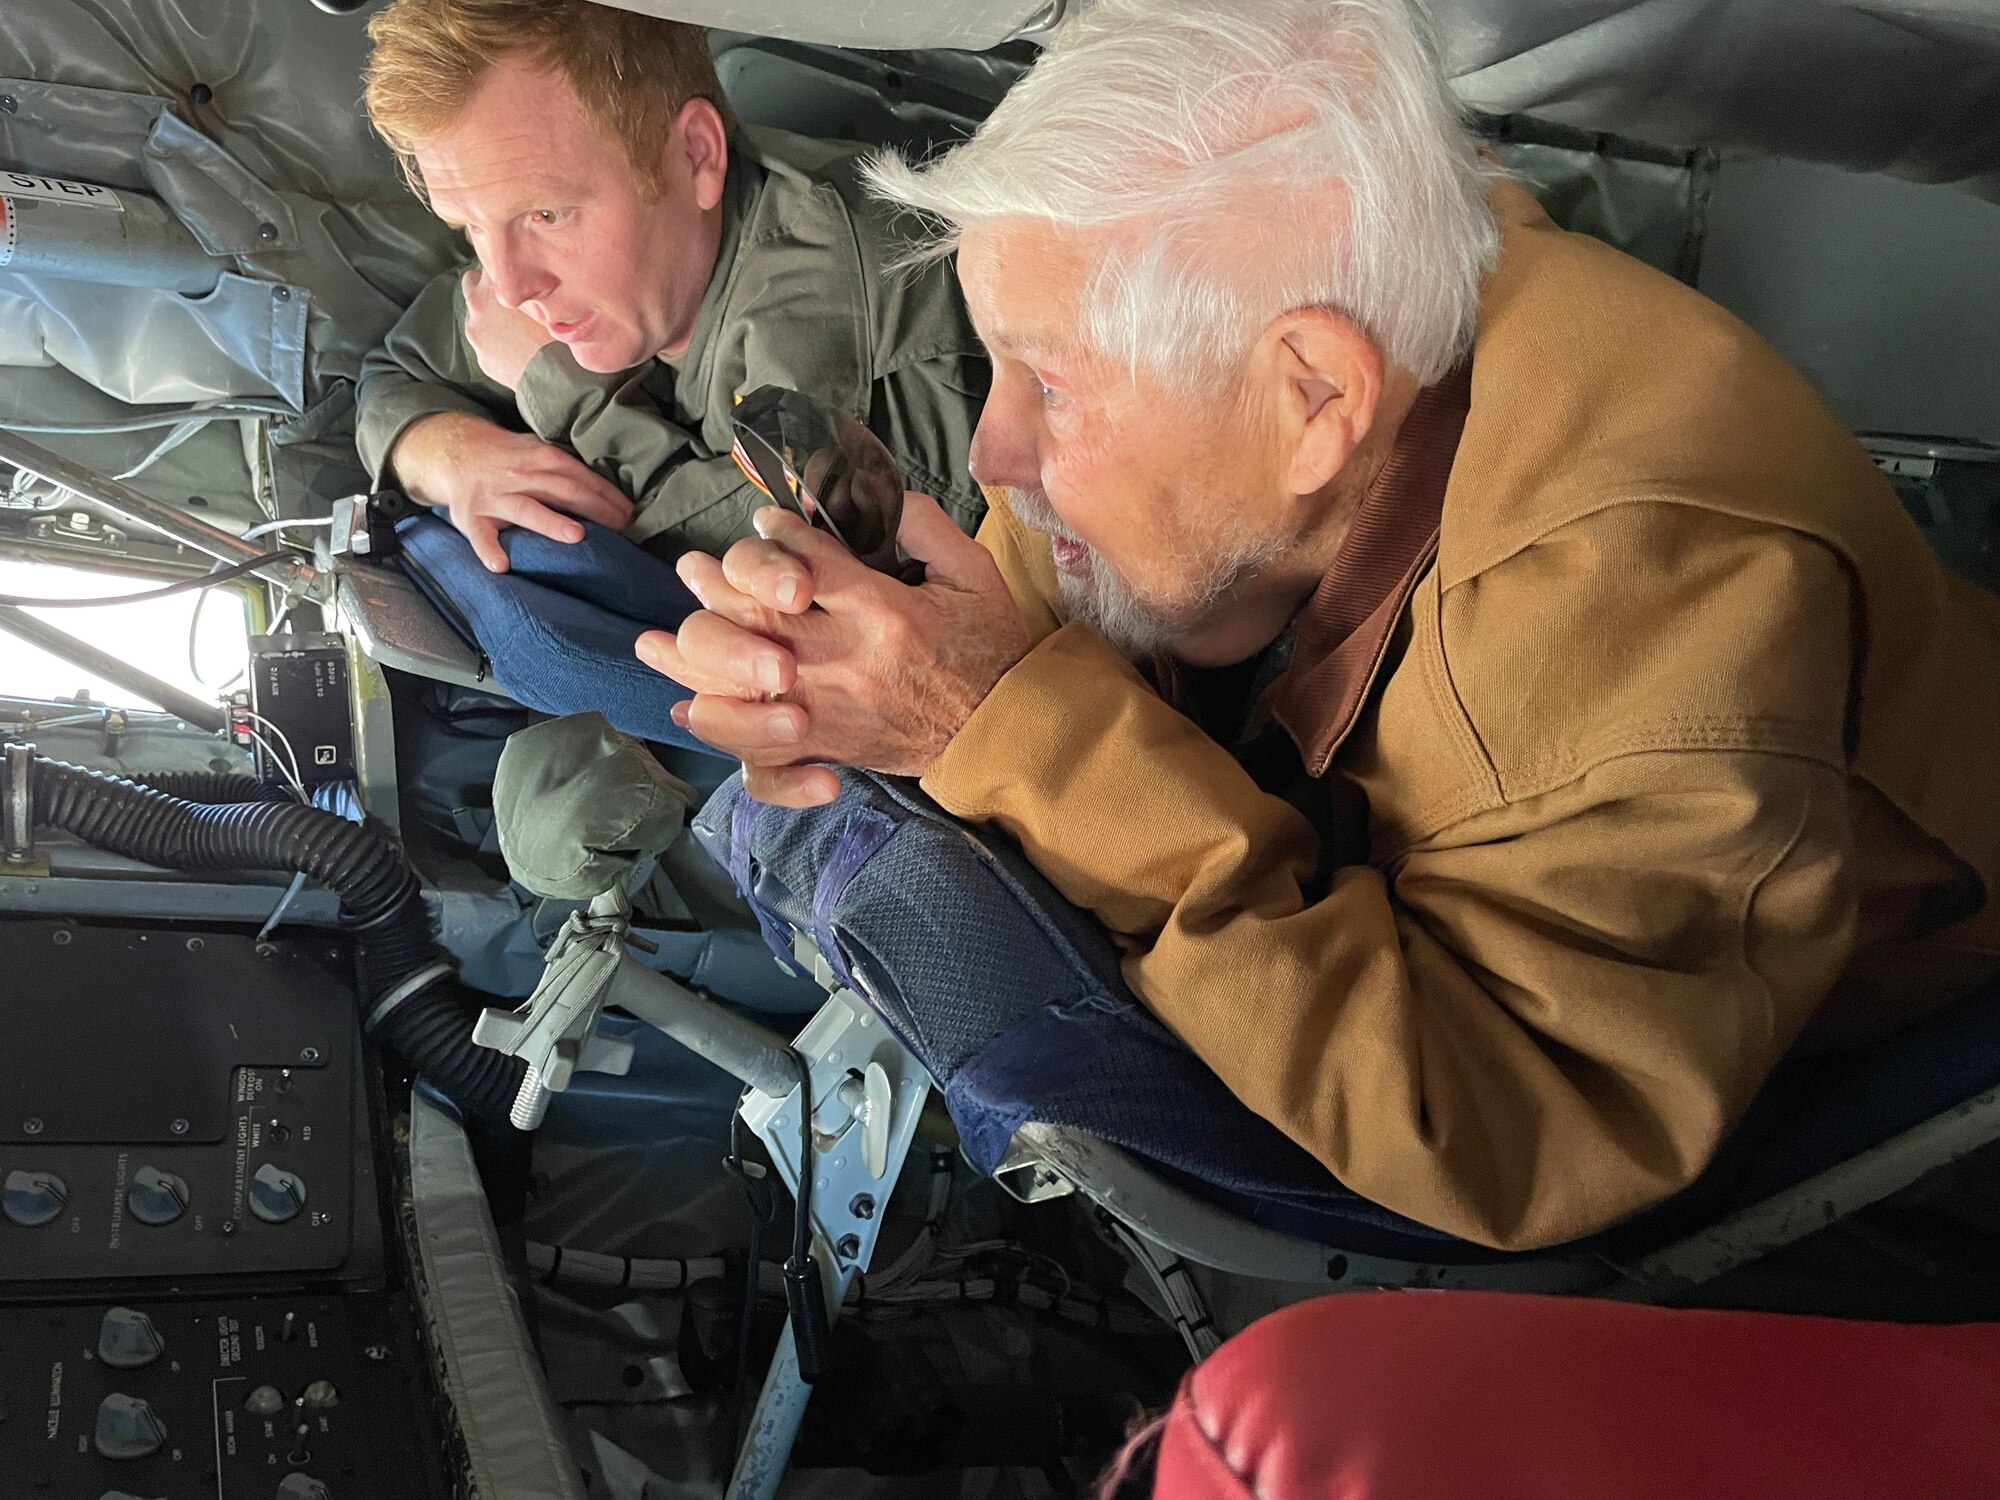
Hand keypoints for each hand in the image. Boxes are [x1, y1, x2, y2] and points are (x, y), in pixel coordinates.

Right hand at [388, 412, 634, 571]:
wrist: (454, 451)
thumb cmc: (509, 458)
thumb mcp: (537, 450)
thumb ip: (567, 467)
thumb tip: (611, 490)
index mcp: (542, 459)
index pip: (581, 477)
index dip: (608, 495)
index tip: (632, 515)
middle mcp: (520, 476)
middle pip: (563, 491)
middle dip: (595, 509)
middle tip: (622, 529)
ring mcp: (495, 497)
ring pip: (527, 509)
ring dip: (551, 523)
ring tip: (576, 537)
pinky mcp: (471, 518)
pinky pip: (480, 536)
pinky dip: (489, 550)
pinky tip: (502, 566)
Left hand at [462, 266, 552, 391]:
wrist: (554, 374)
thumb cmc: (555, 334)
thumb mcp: (542, 298)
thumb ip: (524, 284)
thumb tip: (522, 278)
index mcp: (494, 283)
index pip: (488, 259)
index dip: (500, 266)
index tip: (508, 270)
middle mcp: (478, 302)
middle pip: (471, 281)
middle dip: (485, 286)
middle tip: (506, 296)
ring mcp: (475, 329)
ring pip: (475, 314)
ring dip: (488, 316)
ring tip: (513, 328)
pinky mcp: (479, 354)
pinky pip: (484, 341)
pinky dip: (494, 342)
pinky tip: (514, 347)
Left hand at [637, 495, 1032, 805]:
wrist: (1004, 732)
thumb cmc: (991, 649)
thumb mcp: (976, 574)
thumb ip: (927, 527)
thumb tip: (879, 495)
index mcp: (886, 613)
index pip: (806, 562)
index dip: (774, 538)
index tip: (764, 524)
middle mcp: (847, 661)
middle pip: (755, 617)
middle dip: (714, 585)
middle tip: (691, 567)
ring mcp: (830, 710)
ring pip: (740, 681)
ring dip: (693, 655)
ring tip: (656, 638)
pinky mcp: (826, 746)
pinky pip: (758, 748)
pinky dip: (720, 730)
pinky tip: (688, 707)